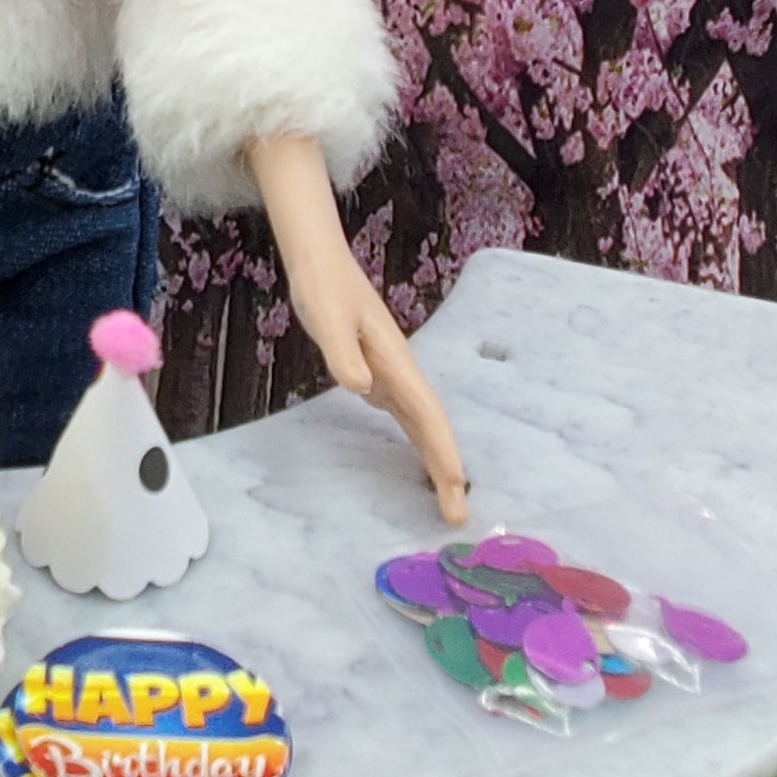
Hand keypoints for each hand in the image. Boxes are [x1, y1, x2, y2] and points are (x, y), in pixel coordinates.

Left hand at [280, 239, 469, 526]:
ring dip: (434, 457)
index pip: (426, 413)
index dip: (442, 450)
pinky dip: (417, 438)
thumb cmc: (324, 287)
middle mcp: (399, 370)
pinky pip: (405, 414)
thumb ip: (342, 352)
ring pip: (420, 422)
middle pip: (430, 425)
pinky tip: (418, 456)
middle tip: (456, 514)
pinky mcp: (376, 371)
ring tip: (446, 496)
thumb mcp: (327, 317)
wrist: (320, 262)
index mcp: (395, 360)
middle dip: (445, 468)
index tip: (456, 485)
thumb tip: (364, 389)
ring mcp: (390, 372)